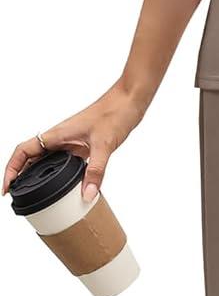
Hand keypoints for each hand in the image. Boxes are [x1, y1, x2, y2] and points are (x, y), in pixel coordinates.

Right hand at [3, 81, 145, 201]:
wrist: (129, 100)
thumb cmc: (114, 113)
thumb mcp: (104, 145)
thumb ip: (96, 172)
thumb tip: (87, 195)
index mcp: (57, 134)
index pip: (23, 151)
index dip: (11, 169)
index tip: (6, 187)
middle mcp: (59, 137)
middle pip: (30, 157)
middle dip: (19, 176)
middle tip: (16, 195)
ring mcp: (70, 141)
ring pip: (45, 159)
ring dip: (36, 174)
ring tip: (32, 194)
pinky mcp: (81, 144)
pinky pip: (62, 161)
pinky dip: (57, 173)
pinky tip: (62, 185)